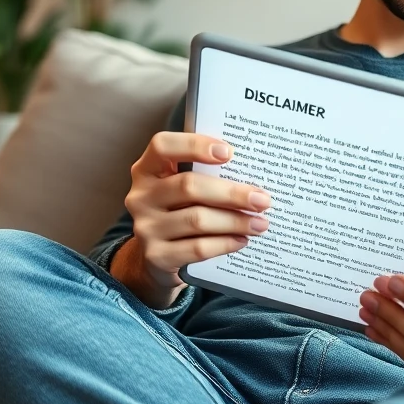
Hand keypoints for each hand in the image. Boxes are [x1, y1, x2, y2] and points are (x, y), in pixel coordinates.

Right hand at [111, 132, 271, 308]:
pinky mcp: (156, 256)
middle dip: (232, 193)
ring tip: (260, 223)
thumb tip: (253, 175)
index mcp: (147, 170)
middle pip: (189, 186)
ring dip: (235, 221)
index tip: (229, 152)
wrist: (157, 258)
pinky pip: (197, 248)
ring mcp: (145, 227)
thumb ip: (206, 176)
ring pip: (197, 219)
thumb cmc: (179, 212)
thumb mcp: (182, 190)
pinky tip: (241, 240)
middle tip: (262, 200)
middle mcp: (141, 196)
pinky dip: (224, 243)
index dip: (195, 145)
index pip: (163, 146)